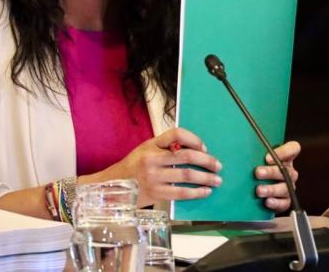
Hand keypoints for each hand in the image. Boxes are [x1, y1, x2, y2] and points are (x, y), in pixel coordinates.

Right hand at [83, 127, 221, 206]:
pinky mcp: (155, 193)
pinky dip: (196, 192)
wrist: (110, 188)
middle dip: (207, 161)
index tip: (204, 148)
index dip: (194, 140)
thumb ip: (164, 148)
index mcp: (151, 144)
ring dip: (206, 178)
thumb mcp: (144, 150)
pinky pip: (181, 192)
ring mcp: (153, 177)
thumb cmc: (132, 168)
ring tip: (217, 180)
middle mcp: (152, 158)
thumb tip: (194, 151)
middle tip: (218, 166)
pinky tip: (205, 191)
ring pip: (187, 175)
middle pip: (187, 156)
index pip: (177, 134)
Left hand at [254, 140, 300, 212]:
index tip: (267, 158)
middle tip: (257, 173)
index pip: (293, 148)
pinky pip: (285, 202)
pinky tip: (267, 201)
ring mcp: (289, 186)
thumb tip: (242, 149)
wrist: (253, 190)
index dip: (283, 152)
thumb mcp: (256, 157)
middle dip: (271, 172)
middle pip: (287, 170)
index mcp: (285, 157)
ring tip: (259, 190)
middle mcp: (289, 171)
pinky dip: (276, 203)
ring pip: (286, 187)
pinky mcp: (285, 200)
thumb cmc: (255, 167)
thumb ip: (254, 152)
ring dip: (272, 189)